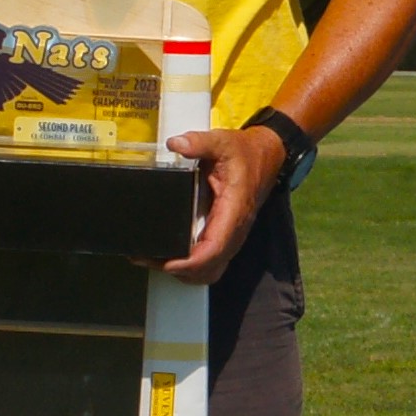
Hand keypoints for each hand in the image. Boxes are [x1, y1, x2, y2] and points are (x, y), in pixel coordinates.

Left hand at [164, 121, 292, 282]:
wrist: (266, 157)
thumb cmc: (245, 153)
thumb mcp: (223, 142)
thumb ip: (199, 142)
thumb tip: (175, 144)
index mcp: (234, 211)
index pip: (214, 248)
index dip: (191, 261)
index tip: (167, 262)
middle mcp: (234, 230)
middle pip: (209, 268)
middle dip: (179, 270)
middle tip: (148, 259)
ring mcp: (231, 237)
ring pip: (210, 271)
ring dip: (185, 273)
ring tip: (154, 260)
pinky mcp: (226, 237)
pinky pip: (210, 263)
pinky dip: (191, 268)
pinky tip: (171, 257)